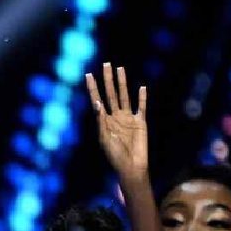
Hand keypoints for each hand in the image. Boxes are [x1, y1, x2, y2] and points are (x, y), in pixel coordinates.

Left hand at [85, 62, 147, 179]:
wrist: (131, 166)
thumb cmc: (114, 155)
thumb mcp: (104, 137)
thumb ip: (100, 120)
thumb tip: (97, 102)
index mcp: (104, 120)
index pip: (97, 99)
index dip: (93, 87)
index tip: (88, 75)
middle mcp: (115, 116)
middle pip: (111, 93)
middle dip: (108, 79)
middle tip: (105, 64)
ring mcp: (128, 118)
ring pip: (125, 95)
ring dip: (122, 83)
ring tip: (120, 69)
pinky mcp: (141, 122)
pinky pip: (141, 107)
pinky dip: (142, 98)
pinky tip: (142, 88)